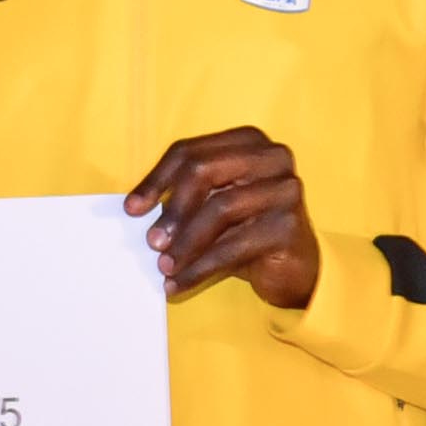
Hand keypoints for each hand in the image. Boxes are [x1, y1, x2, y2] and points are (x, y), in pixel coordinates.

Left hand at [130, 127, 319, 307]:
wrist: (294, 269)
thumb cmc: (246, 232)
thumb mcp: (211, 207)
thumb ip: (182, 199)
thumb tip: (137, 209)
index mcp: (247, 142)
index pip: (189, 152)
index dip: (156, 179)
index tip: (132, 209)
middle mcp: (271, 157)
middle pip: (204, 170)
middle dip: (172, 208)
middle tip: (151, 241)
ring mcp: (285, 188)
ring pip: (220, 209)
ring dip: (185, 243)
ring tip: (163, 267)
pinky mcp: (290, 225)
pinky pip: (235, 246)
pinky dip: (201, 268)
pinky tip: (179, 283)